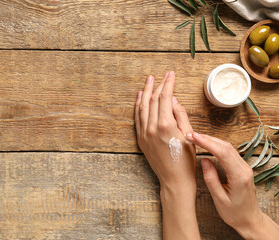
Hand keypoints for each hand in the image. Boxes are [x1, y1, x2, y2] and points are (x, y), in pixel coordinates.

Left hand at [135, 71, 199, 239]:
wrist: (174, 180)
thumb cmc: (186, 160)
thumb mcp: (189, 134)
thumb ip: (180, 115)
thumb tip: (173, 99)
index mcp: (165, 125)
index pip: (165, 98)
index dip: (168, 84)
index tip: (171, 74)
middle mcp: (151, 127)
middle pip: (153, 100)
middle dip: (158, 85)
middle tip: (162, 75)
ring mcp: (144, 133)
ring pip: (142, 107)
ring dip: (145, 92)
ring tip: (149, 80)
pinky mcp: (140, 139)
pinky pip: (137, 118)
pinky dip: (138, 106)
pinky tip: (139, 97)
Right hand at [186, 132, 278, 239]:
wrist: (249, 220)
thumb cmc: (234, 213)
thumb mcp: (219, 199)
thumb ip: (211, 179)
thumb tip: (204, 160)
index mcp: (239, 176)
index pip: (222, 153)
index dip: (206, 143)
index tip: (193, 137)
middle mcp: (244, 169)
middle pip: (225, 147)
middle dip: (207, 138)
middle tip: (190, 135)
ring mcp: (245, 167)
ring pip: (228, 147)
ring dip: (211, 140)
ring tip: (196, 138)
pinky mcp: (242, 168)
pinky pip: (229, 152)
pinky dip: (217, 146)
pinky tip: (207, 144)